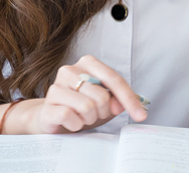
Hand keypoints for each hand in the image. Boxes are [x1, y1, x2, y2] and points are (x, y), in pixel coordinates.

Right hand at [17, 55, 149, 133]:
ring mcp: (56, 87)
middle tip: (95, 114)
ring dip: (89, 119)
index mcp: (87, 63)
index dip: (129, 99)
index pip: (114, 79)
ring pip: (87, 107)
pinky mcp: (47, 105)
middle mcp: (69, 70)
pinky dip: (76, 125)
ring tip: (82, 117)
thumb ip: (117, 100)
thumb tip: (119, 105)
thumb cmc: (81, 107)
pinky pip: (70, 117)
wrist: (51, 117)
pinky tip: (71, 122)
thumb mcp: (105, 102)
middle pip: (101, 96)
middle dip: (103, 111)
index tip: (141, 116)